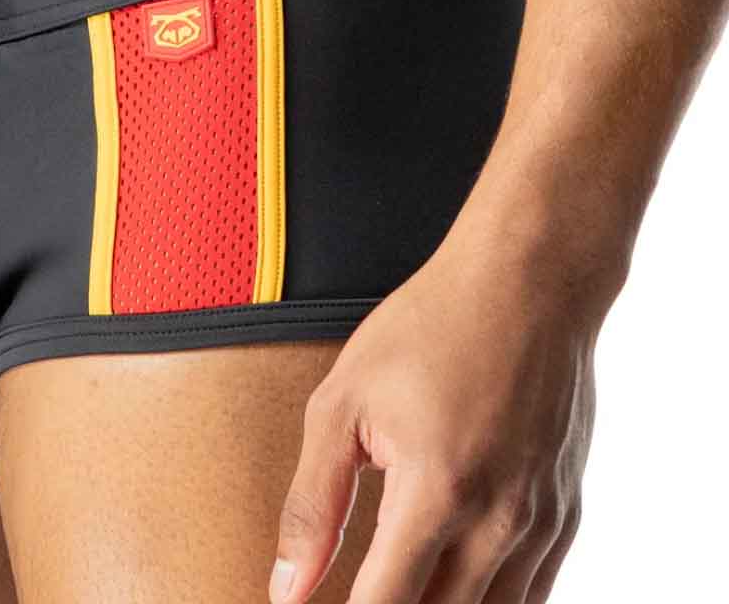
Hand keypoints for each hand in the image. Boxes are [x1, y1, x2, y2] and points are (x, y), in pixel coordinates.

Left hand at [270, 232, 598, 603]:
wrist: (529, 282)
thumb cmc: (431, 327)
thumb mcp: (345, 401)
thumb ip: (313, 504)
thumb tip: (287, 588)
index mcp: (436, 492)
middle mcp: (498, 523)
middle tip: (362, 585)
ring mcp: (541, 524)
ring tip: (401, 583)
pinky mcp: (567, 517)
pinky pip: (531, 597)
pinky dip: (490, 603)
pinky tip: (450, 584)